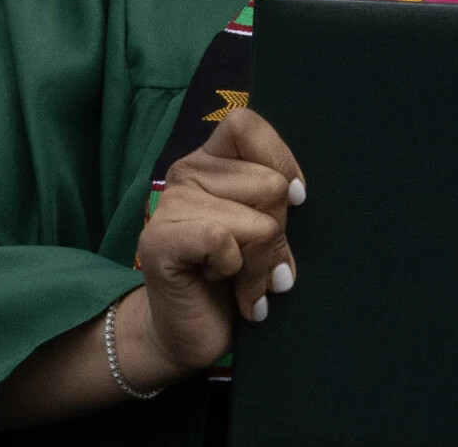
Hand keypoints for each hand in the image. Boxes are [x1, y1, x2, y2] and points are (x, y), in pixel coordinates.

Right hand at [128, 109, 305, 382]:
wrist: (189, 332)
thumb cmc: (236, 273)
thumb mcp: (266, 224)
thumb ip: (276, 196)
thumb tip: (298, 192)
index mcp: (213, 158)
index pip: (247, 125)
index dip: (280, 159)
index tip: (295, 200)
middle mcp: (186, 171)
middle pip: (270, 183)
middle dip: (277, 231)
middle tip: (259, 259)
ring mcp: (168, 204)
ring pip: (256, 220)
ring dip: (260, 261)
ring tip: (244, 280)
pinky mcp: (159, 241)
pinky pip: (222, 240)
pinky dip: (235, 270)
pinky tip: (219, 282)